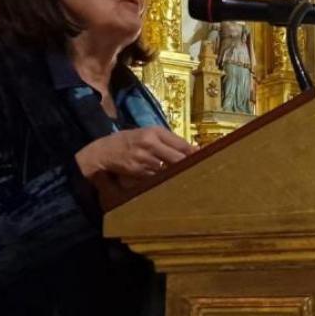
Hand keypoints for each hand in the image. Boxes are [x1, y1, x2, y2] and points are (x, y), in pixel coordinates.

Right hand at [75, 127, 196, 178]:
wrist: (104, 151)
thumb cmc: (130, 140)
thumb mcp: (148, 133)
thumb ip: (170, 140)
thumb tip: (195, 149)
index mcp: (155, 132)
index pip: (181, 144)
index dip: (196, 153)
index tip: (210, 158)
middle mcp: (150, 144)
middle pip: (178, 158)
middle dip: (191, 165)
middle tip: (204, 171)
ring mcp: (144, 159)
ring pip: (169, 170)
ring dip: (180, 175)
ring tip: (191, 179)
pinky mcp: (139, 172)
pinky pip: (158, 178)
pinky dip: (166, 181)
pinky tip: (172, 183)